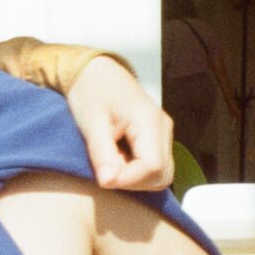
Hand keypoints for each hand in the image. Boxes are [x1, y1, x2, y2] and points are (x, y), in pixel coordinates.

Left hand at [66, 56, 173, 190]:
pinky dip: (137, 170)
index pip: (153, 167)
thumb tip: (109, 182)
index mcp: (149, 121)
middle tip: (107, 168)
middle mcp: (163, 127)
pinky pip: (155, 165)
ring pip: (161, 173)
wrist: (95, 72)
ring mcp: (163, 132)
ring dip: (134, 177)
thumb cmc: (91, 92)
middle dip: (133, 181)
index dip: (128, 179)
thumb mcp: (90, 123)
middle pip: (162, 175)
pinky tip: (118, 157)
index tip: (104, 175)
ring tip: (111, 160)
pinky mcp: (158, 136)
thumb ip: (102, 153)